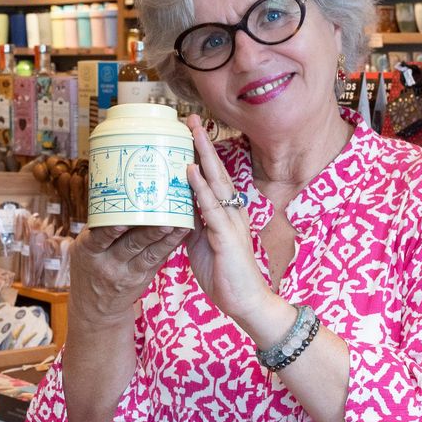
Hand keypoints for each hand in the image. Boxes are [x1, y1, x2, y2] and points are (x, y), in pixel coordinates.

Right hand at [69, 223, 188, 326]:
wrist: (95, 308)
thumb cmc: (87, 267)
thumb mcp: (82, 249)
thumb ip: (96, 228)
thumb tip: (113, 196)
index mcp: (89, 251)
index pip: (100, 239)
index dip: (111, 230)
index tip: (123, 220)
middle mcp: (109, 264)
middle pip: (131, 245)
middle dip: (149, 232)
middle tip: (164, 217)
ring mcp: (128, 273)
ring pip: (149, 254)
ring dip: (166, 238)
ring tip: (180, 225)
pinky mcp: (143, 278)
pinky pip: (157, 260)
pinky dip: (169, 246)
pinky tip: (181, 234)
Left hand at [185, 114, 272, 320]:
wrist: (246, 303)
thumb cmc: (225, 275)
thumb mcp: (202, 244)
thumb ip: (192, 224)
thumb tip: (174, 210)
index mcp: (225, 212)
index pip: (212, 176)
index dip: (201, 153)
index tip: (189, 131)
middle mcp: (231, 211)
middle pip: (216, 170)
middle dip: (203, 144)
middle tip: (190, 118)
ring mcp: (231, 222)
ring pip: (216, 182)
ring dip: (203, 156)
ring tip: (192, 133)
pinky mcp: (227, 237)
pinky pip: (212, 207)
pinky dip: (200, 188)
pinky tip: (190, 171)